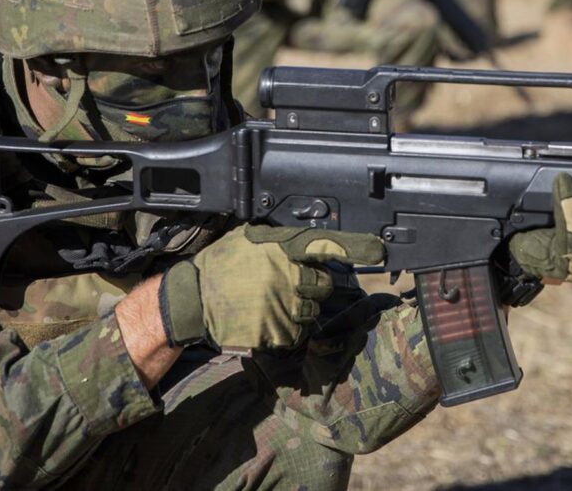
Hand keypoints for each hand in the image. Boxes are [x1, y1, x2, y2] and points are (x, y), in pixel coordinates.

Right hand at [158, 224, 384, 349]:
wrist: (192, 300)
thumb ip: (281, 239)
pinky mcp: (278, 332)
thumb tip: (308, 240)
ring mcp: (284, 305)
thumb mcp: (249, 239)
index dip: (357, 247)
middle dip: (310, 287)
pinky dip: (284, 328)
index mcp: (282, 248)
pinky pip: (296, 332)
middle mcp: (289, 275)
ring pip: (311, 311)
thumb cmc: (220, 266)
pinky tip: (262, 318)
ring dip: (297, 309)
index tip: (380, 249)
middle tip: (285, 286)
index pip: (327, 245)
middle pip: (323, 285)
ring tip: (267, 302)